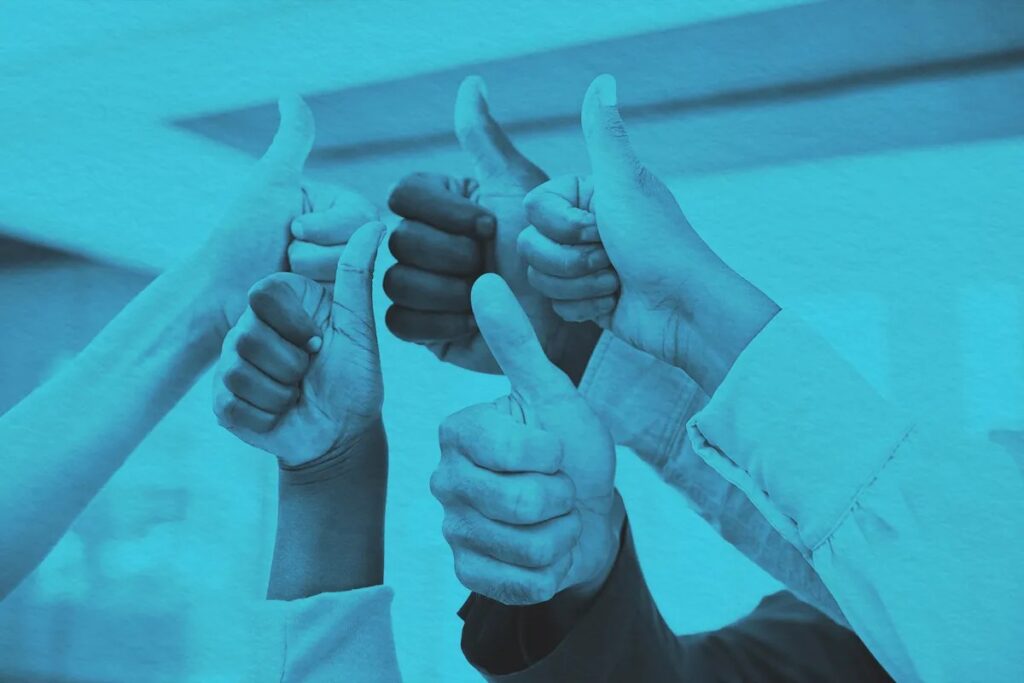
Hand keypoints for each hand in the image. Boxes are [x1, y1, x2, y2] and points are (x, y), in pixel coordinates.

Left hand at [191, 95, 377, 336]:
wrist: (222, 293)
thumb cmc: (243, 237)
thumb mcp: (270, 182)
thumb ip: (292, 141)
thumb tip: (291, 93)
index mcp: (337, 207)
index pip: (361, 215)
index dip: (325, 226)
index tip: (290, 229)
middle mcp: (347, 240)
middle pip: (362, 245)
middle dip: (316, 253)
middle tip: (285, 256)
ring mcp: (346, 274)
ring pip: (356, 275)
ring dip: (313, 277)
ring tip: (286, 276)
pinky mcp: (340, 305)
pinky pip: (349, 301)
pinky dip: (319, 300)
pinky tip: (297, 297)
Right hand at [212, 221, 386, 466]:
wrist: (341, 433)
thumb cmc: (353, 378)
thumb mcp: (358, 328)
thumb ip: (356, 277)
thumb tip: (375, 223)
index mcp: (281, 303)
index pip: (264, 292)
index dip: (296, 324)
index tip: (320, 341)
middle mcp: (249, 327)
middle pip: (247, 335)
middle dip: (291, 364)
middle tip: (309, 371)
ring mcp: (231, 364)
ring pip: (238, 372)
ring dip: (280, 392)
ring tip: (296, 393)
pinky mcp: (222, 401)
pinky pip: (232, 405)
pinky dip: (266, 417)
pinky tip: (279, 414)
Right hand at [384, 77, 596, 376]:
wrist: (570, 314)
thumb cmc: (556, 248)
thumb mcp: (521, 187)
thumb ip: (487, 140)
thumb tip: (471, 83)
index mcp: (438, 205)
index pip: (404, 193)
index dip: (447, 213)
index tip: (492, 226)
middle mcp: (421, 242)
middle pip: (398, 240)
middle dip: (453, 255)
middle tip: (489, 265)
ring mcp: (419, 287)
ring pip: (397, 281)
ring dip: (449, 291)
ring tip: (485, 296)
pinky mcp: (423, 331)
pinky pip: (401, 323)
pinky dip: (438, 323)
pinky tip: (472, 321)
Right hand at [430, 274, 622, 604]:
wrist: (586, 506)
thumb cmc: (569, 445)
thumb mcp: (551, 392)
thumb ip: (515, 342)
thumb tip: (485, 280)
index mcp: (459, 432)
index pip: (519, 452)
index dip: (555, 454)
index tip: (555, 448)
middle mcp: (446, 480)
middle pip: (523, 503)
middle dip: (562, 496)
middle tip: (558, 485)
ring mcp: (454, 530)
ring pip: (527, 546)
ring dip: (560, 532)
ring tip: (554, 515)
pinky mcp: (469, 572)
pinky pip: (520, 582)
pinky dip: (550, 567)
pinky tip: (545, 547)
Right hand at [520, 75, 778, 393]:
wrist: (680, 308)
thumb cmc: (657, 244)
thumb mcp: (625, 184)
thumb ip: (604, 134)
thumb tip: (602, 79)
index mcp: (589, 195)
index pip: (532, 208)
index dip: (561, 225)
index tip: (599, 228)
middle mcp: (584, 226)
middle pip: (530, 245)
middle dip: (570, 260)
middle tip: (610, 258)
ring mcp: (582, 264)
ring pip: (538, 276)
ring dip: (579, 285)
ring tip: (616, 281)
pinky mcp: (585, 298)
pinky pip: (554, 305)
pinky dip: (584, 307)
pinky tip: (613, 301)